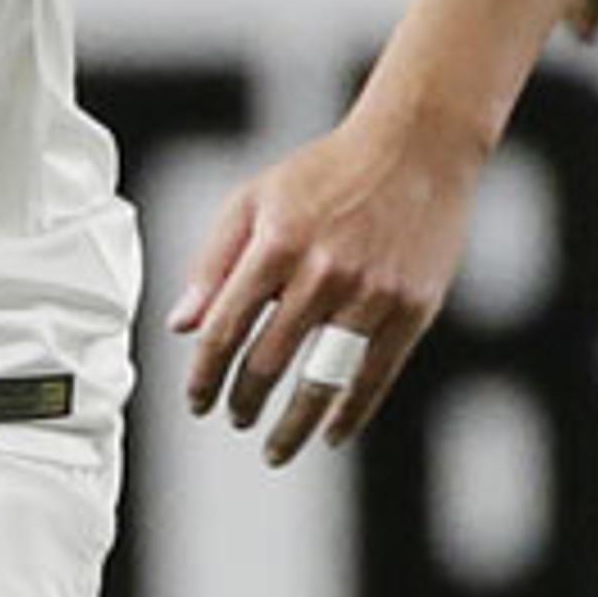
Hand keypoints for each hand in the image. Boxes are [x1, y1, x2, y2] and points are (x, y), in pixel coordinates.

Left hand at [167, 102, 485, 464]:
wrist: (415, 150)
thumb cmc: (326, 173)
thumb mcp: (253, 200)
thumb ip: (213, 263)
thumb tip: (182, 325)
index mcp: (275, 245)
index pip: (226, 330)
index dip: (205, 375)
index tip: (197, 401)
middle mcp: (322, 273)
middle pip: (268, 361)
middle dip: (243, 400)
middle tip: (233, 418)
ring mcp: (371, 294)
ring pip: (322, 379)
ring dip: (293, 424)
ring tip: (274, 446)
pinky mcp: (413, 309)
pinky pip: (376, 376)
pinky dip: (351, 413)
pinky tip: (331, 433)